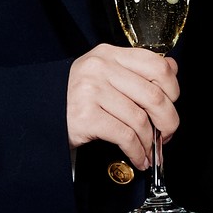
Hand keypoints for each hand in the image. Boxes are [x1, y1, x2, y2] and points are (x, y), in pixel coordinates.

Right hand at [66, 45, 177, 168]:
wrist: (39, 114)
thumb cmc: (75, 96)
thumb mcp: (105, 74)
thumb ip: (137, 70)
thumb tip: (172, 68)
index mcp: (108, 54)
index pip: (155, 64)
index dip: (173, 87)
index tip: (172, 104)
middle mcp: (100, 68)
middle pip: (153, 95)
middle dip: (168, 121)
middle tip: (167, 134)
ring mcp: (91, 91)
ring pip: (140, 119)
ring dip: (150, 142)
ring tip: (150, 151)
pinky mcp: (85, 116)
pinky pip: (124, 136)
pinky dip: (137, 151)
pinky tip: (138, 157)